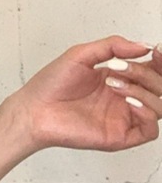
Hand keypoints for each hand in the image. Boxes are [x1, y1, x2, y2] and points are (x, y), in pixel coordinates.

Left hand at [12, 36, 160, 152]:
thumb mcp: (82, 54)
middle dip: (145, 74)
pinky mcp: (119, 137)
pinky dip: (148, 114)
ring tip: (114, 85)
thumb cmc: (51, 84)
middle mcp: (125, 98)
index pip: (153, 70)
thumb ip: (113, 46)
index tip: (157, 50)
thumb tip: (144, 46)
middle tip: (119, 68)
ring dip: (144, 91)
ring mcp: (124, 118)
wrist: (33, 109)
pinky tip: (129, 102)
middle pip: (159, 87)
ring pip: (160, 107)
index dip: (160, 61)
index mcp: (120, 79)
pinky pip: (150, 131)